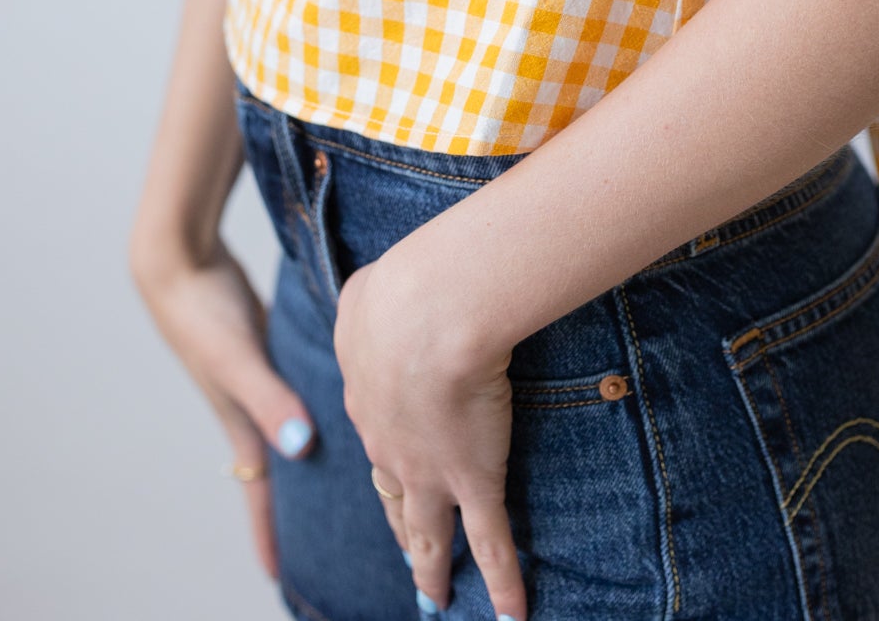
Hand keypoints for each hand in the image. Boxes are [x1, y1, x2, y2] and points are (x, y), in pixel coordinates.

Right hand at [131, 234, 317, 582]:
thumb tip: (300, 447)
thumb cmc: (202, 310)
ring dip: (305, 451)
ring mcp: (257, 374)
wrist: (179, 257)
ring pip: (287, 425)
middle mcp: (250, 403)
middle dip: (293, 505)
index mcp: (240, 418)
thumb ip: (270, 398)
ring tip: (334, 475)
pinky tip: (338, 395)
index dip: (269, 532)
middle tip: (320, 540)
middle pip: (276, 465)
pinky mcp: (268, 344)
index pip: (258, 490)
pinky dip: (311, 401)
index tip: (278, 577)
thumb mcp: (238, 358)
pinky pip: (294, 386)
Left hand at [333, 245, 526, 620]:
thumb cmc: (397, 290)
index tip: (392, 471)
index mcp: (367, 399)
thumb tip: (370, 300)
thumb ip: (367, 307)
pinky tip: (513, 613)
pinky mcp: (473, 481)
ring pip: (430, 533)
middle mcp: (390, 446)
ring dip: (432, 568)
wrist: (427, 314)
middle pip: (394, 498)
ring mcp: (430, 471)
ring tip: (436, 599)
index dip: (388, 459)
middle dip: (402, 530)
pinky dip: (503, 581)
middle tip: (409, 556)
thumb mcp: (366, 296)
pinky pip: (491, 544)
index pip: (379, 439)